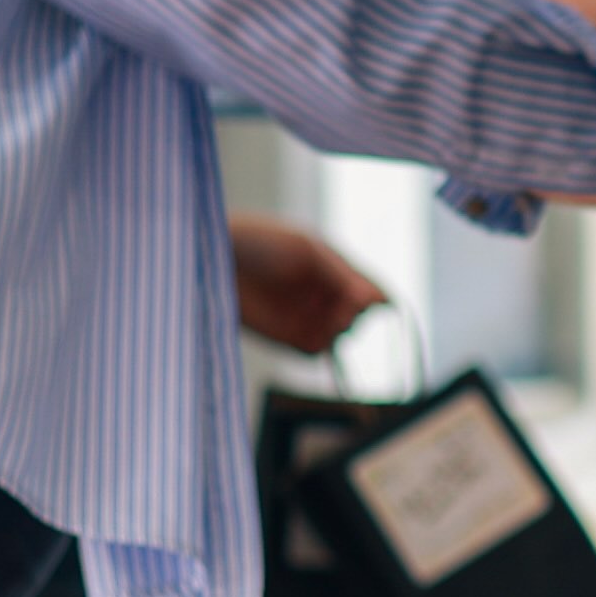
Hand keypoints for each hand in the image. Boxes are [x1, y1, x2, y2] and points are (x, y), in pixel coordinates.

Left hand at [226, 212, 388, 353]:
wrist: (213, 259)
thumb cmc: (259, 243)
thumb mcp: (307, 251)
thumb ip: (343, 275)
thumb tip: (382, 301)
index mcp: (333, 268)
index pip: (370, 290)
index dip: (374, 299)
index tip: (365, 301)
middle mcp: (323, 294)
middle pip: (359, 316)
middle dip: (354, 315)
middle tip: (341, 309)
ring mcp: (305, 317)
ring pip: (340, 336)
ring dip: (338, 331)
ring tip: (325, 319)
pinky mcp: (285, 338)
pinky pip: (314, 353)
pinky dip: (320, 348)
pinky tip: (309, 334)